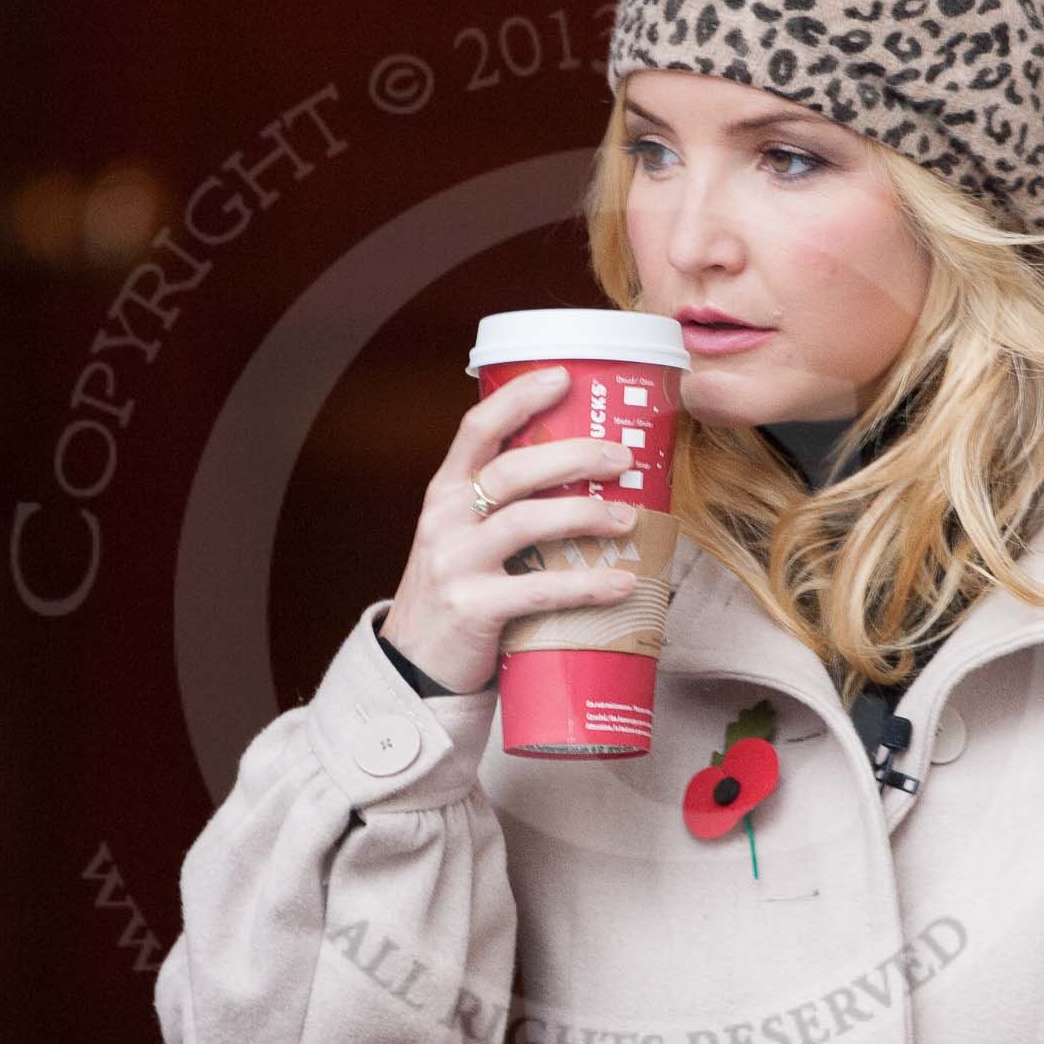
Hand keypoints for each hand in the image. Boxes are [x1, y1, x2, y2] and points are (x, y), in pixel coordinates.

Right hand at [379, 365, 641, 693]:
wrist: (414, 667)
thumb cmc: (458, 592)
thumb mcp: (463, 537)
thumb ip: (503, 506)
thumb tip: (584, 472)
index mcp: (445, 492)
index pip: (477, 429)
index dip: (519, 398)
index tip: (564, 376)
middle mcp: (445, 520)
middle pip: (511, 471)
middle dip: (573, 456)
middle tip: (622, 457)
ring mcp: (455, 565)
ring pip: (525, 523)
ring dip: (584, 514)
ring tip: (628, 517)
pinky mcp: (472, 610)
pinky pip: (538, 590)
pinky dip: (585, 585)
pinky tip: (622, 583)